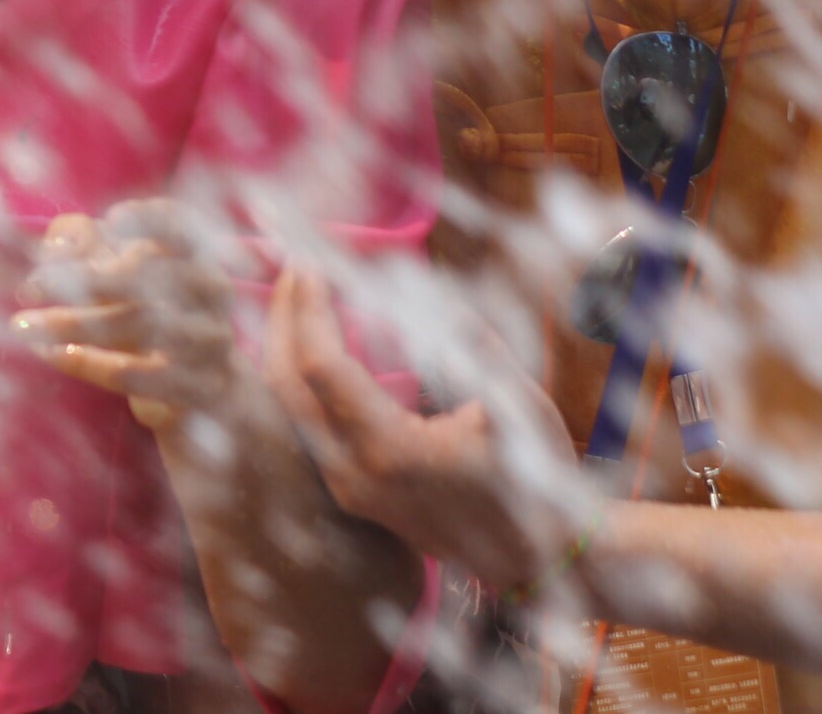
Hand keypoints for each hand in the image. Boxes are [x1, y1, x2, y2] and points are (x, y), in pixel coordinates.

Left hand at [17, 200, 247, 435]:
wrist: (210, 389)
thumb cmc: (154, 314)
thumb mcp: (124, 276)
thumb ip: (87, 245)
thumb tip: (56, 245)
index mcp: (197, 256)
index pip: (182, 225)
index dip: (151, 218)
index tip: (112, 219)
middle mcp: (211, 294)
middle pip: (149, 275)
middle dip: (85, 279)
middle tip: (31, 287)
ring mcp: (210, 342)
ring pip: (137, 325)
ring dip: (75, 324)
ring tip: (23, 326)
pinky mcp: (196, 387)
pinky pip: (136, 372)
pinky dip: (88, 363)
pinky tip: (51, 353)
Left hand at [265, 262, 590, 598]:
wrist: (537, 561)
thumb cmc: (536, 484)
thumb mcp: (517, 407)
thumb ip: (473, 347)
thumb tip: (433, 292)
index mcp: (392, 451)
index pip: (322, 367)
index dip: (310, 307)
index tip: (312, 261)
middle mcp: (354, 473)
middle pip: (288, 383)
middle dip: (284, 316)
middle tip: (295, 264)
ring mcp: (346, 487)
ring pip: (289, 405)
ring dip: (286, 343)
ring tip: (301, 291)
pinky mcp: (349, 491)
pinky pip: (305, 423)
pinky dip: (301, 374)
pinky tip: (317, 338)